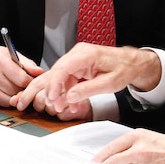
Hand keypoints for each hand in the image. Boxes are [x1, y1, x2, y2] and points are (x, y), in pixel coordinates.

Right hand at [0, 44, 43, 106]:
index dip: (31, 83)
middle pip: (16, 92)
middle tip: (22, 87)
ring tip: (12, 88)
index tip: (32, 83)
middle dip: (22, 90)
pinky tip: (1, 91)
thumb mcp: (9, 54)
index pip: (23, 80)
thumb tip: (41, 72)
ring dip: (13, 97)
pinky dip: (2, 100)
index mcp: (1, 62)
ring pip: (7, 101)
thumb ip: (27, 64)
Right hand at [14, 43, 161, 113]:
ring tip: (59, 109)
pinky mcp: (77, 68)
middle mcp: (77, 55)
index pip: (62, 68)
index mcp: (85, 54)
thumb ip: (88, 90)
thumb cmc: (124, 68)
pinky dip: (67, 94)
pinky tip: (70, 106)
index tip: (52, 99)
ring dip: (58, 96)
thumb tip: (69, 97)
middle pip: (54, 72)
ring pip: (58, 79)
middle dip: (44, 90)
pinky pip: (66, 82)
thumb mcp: (110, 83)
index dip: (54, 85)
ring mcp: (76, 61)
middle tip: (31, 104)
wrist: (133, 63)